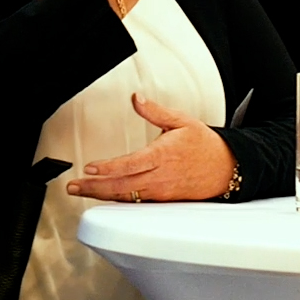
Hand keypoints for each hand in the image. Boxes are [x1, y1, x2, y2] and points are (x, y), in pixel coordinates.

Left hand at [67, 93, 235, 201]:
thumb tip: (136, 98)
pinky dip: (117, 199)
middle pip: (122, 185)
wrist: (226, 168)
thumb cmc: (204, 145)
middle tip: (73, 186)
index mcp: (163, 155)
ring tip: (81, 191)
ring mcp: (160, 191)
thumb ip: (155, 111)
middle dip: (95, 187)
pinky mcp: (162, 199)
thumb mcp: (181, 120)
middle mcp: (160, 176)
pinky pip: (135, 201)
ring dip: (101, 195)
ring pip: (126, 196)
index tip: (90, 168)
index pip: (131, 164)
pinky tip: (104, 196)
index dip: (109, 168)